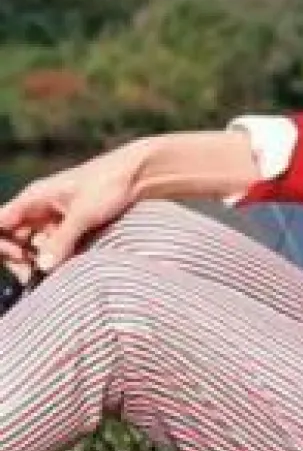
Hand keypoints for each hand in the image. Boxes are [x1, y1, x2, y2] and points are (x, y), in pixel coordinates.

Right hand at [0, 146, 141, 273]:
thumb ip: (61, 241)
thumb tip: (42, 269)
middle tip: (34, 276)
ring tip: (53, 273)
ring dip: (42, 260)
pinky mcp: (74, 224)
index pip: (0, 224)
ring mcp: (56, 216)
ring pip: (36, 244)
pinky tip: (68, 266)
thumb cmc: (108, 184)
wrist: (141, 173)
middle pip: (15, 238)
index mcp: (33, 198)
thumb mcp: (83, 214)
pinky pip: (57, 244)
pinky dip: (59, 256)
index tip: (20, 259)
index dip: (3, 245)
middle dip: (20, 258)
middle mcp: (40, 207)